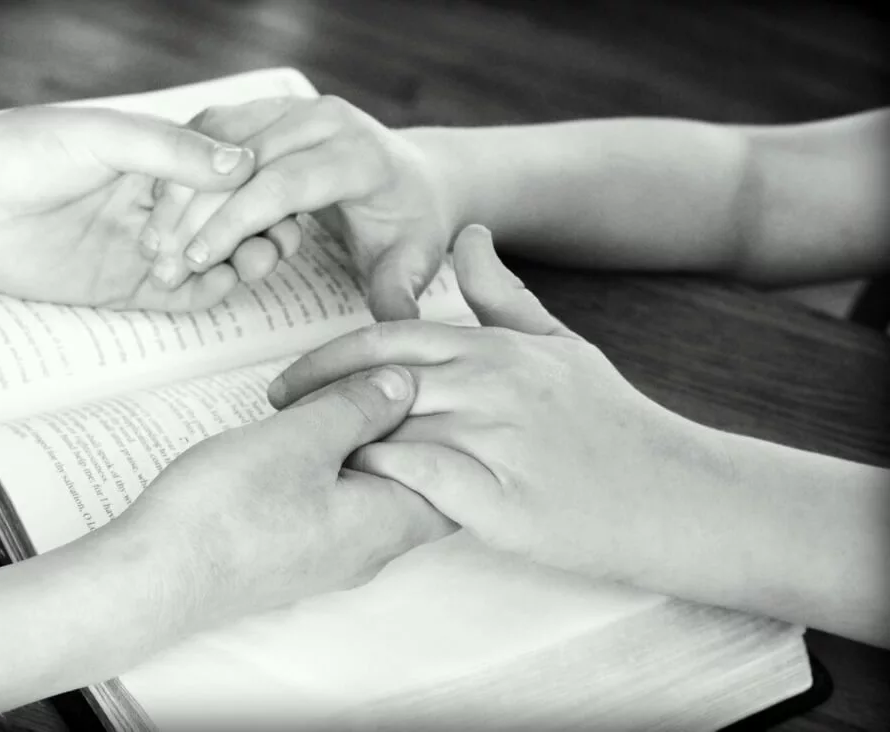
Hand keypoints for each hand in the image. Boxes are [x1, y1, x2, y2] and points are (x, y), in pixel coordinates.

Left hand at [0, 106, 256, 309]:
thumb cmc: (22, 152)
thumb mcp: (104, 137)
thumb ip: (172, 152)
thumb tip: (242, 164)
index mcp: (154, 157)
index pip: (224, 175)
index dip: (256, 188)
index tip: (280, 196)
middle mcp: (155, 202)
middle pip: (227, 220)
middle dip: (258, 228)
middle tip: (279, 238)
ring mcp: (141, 246)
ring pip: (211, 259)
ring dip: (241, 261)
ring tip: (256, 261)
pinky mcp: (121, 286)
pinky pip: (178, 296)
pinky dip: (208, 293)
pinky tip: (224, 283)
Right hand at [109, 363, 455, 623]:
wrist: (155, 576)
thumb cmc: (229, 510)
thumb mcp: (301, 438)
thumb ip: (360, 407)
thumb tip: (404, 386)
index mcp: (386, 523)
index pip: (456, 480)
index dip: (448, 427)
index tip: (425, 382)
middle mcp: (368, 551)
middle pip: (414, 485)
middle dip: (403, 432)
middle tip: (377, 384)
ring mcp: (329, 559)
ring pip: (371, 495)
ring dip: (360, 448)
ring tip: (332, 403)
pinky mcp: (292, 557)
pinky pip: (335, 509)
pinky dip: (331, 469)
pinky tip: (299, 440)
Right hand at [139, 96, 452, 319]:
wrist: (415, 177)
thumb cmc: (410, 224)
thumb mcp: (413, 260)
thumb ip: (399, 291)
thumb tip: (396, 322)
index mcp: (358, 155)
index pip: (280, 185)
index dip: (232, 223)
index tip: (196, 261)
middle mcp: (324, 120)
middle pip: (238, 162)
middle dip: (193, 212)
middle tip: (160, 261)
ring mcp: (293, 108)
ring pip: (216, 140)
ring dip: (178, 190)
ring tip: (153, 242)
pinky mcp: (269, 109)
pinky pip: (212, 131)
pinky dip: (183, 168)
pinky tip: (161, 212)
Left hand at [266, 225, 725, 582]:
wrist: (679, 494)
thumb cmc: (610, 422)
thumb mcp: (559, 344)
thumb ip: (503, 294)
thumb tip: (468, 234)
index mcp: (493, 347)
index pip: (384, 341)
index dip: (324, 360)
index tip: (287, 383)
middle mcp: (491, 384)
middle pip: (373, 381)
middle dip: (311, 399)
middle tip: (271, 418)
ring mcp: (498, 440)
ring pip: (389, 429)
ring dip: (335, 445)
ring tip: (293, 464)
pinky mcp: (504, 500)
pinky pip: (421, 483)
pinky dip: (380, 485)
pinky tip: (352, 497)